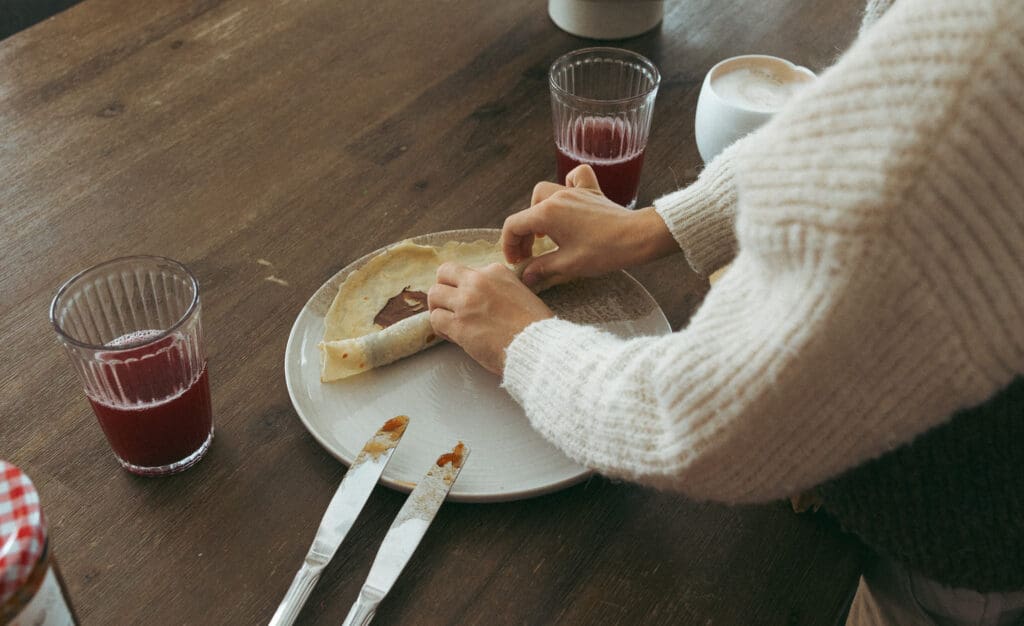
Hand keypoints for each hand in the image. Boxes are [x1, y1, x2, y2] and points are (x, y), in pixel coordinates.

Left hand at [428, 262, 552, 374]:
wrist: (538, 346)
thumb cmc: (535, 326)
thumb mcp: (521, 293)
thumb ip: (500, 289)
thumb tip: (485, 300)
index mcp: (495, 271)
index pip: (466, 271)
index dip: (464, 286)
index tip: (468, 300)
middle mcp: (478, 282)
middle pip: (444, 273)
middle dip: (444, 288)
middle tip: (448, 304)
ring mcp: (466, 302)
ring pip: (434, 294)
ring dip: (438, 308)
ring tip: (447, 321)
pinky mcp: (458, 324)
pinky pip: (435, 319)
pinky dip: (440, 328)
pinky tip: (451, 335)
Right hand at [502, 164, 677, 286]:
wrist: (637, 237)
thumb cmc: (604, 251)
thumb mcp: (568, 265)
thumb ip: (541, 268)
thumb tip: (525, 276)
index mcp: (547, 214)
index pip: (514, 225)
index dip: (509, 245)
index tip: (517, 261)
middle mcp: (557, 197)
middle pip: (528, 210)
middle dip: (523, 233)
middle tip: (530, 254)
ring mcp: (575, 191)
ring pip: (545, 192)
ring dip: (539, 211)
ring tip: (545, 232)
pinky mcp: (592, 192)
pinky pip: (575, 177)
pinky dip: (568, 185)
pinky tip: (569, 199)